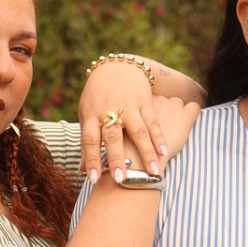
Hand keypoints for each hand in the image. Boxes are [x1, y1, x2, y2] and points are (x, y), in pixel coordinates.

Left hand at [79, 65, 199, 182]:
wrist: (117, 67)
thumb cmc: (97, 98)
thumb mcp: (87, 115)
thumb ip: (86, 142)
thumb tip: (82, 171)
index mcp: (91, 114)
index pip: (89, 140)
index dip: (91, 159)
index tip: (94, 178)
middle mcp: (110, 110)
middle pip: (113, 136)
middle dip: (117, 158)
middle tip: (121, 179)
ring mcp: (129, 106)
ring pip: (138, 132)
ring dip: (146, 153)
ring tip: (153, 172)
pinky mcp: (145, 102)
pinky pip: (153, 122)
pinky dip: (159, 138)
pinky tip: (165, 152)